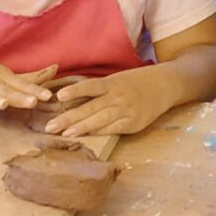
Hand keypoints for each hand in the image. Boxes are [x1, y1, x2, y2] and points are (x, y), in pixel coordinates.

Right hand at [0, 53, 56, 123]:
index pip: (23, 86)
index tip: (49, 96)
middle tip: (33, 102)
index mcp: (6, 80)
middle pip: (7, 92)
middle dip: (20, 98)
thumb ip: (33, 77)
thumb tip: (57, 68)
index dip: (36, 91)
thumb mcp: (10, 74)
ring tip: (2, 104)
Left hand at [44, 67, 171, 137]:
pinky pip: (113, 129)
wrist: (165, 85)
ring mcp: (126, 110)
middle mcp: (118, 96)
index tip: (59, 96)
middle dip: (69, 117)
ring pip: (100, 120)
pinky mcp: (133, 123)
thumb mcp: (118, 79)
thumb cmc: (136, 81)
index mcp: (113, 83)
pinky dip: (99, 133)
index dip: (75, 91)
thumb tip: (73, 99)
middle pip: (90, 107)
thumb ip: (99, 89)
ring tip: (64, 134)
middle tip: (50, 127)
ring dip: (81, 128)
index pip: (91, 86)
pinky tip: (86, 136)